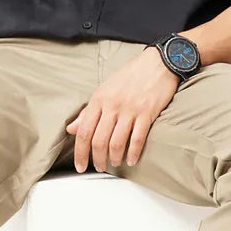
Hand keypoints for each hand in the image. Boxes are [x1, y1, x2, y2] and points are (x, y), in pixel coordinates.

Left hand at [66, 46, 179, 172]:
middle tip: (99, 167)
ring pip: (116, 142)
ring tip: (114, 163)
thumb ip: (88, 111)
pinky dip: (133, 152)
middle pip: (99, 140)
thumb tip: (72, 128)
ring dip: (114, 158)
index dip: (80, 152)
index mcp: (99, 99)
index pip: (84, 131)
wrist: (158, 63)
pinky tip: (131, 159)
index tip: (80, 165)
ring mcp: (130, 110)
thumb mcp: (104, 89)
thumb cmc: (131, 76)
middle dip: (97, 159)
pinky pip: (137, 138)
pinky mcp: (147, 113)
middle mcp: (112, 105)